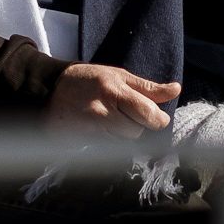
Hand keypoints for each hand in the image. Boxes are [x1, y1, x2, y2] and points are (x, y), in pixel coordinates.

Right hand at [45, 64, 178, 139]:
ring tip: (109, 118)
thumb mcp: (118, 76)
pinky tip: (98, 127)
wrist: (48, 91)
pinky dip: (108, 140)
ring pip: (123, 142)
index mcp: (114, 91)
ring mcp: (90, 129)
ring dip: (122, 133)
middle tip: (125, 113)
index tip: (157, 117)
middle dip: (137, 125)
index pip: (147, 113)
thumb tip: (176, 90)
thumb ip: (147, 88)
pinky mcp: (81, 142)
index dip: (157, 119)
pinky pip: (107, 148)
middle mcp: (102, 112)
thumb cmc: (87, 80)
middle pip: (136, 131)